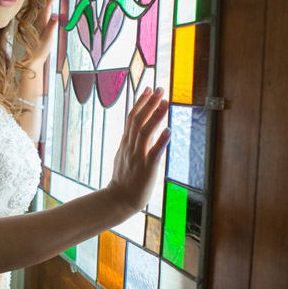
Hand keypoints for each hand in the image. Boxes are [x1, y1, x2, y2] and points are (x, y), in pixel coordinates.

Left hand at [25, 0, 58, 66]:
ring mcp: (38, 20)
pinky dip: (44, 1)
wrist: (33, 57)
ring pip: (42, 3)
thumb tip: (56, 14)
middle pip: (44, 0)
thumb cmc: (40, 50)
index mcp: (41, 20)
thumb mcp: (48, 39)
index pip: (46, 4)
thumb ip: (51, 27)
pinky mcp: (39, 23)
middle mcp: (39, 18)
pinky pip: (41, 8)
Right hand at [106, 87, 170, 216]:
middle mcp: (131, 147)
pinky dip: (161, 141)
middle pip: (138, 121)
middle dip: (149, 104)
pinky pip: (154, 153)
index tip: (148, 88)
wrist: (118, 200)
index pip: (132, 118)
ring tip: (165, 102)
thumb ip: (129, 141)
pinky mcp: (146, 169)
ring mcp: (138, 157)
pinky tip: (169, 130)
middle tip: (159, 88)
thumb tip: (134, 129)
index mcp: (126, 143)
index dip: (140, 102)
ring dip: (156, 117)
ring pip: (145, 133)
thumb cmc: (123, 179)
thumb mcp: (123, 155)